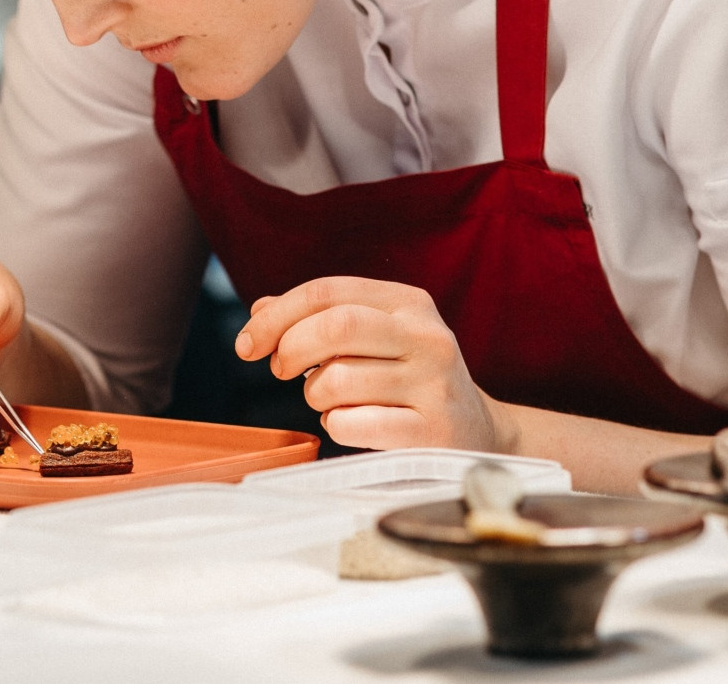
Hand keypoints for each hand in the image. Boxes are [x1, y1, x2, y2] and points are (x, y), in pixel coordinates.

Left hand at [234, 276, 504, 451]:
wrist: (480, 436)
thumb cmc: (411, 380)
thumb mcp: (376, 337)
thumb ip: (320, 318)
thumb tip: (260, 311)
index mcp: (409, 302)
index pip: (328, 291)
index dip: (277, 315)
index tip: (247, 342)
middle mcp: (426, 336)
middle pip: (336, 326)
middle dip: (290, 348)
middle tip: (280, 369)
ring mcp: (434, 385)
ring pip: (338, 379)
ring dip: (315, 394)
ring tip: (328, 399)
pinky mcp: (431, 433)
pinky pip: (353, 424)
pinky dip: (335, 425)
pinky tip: (350, 423)